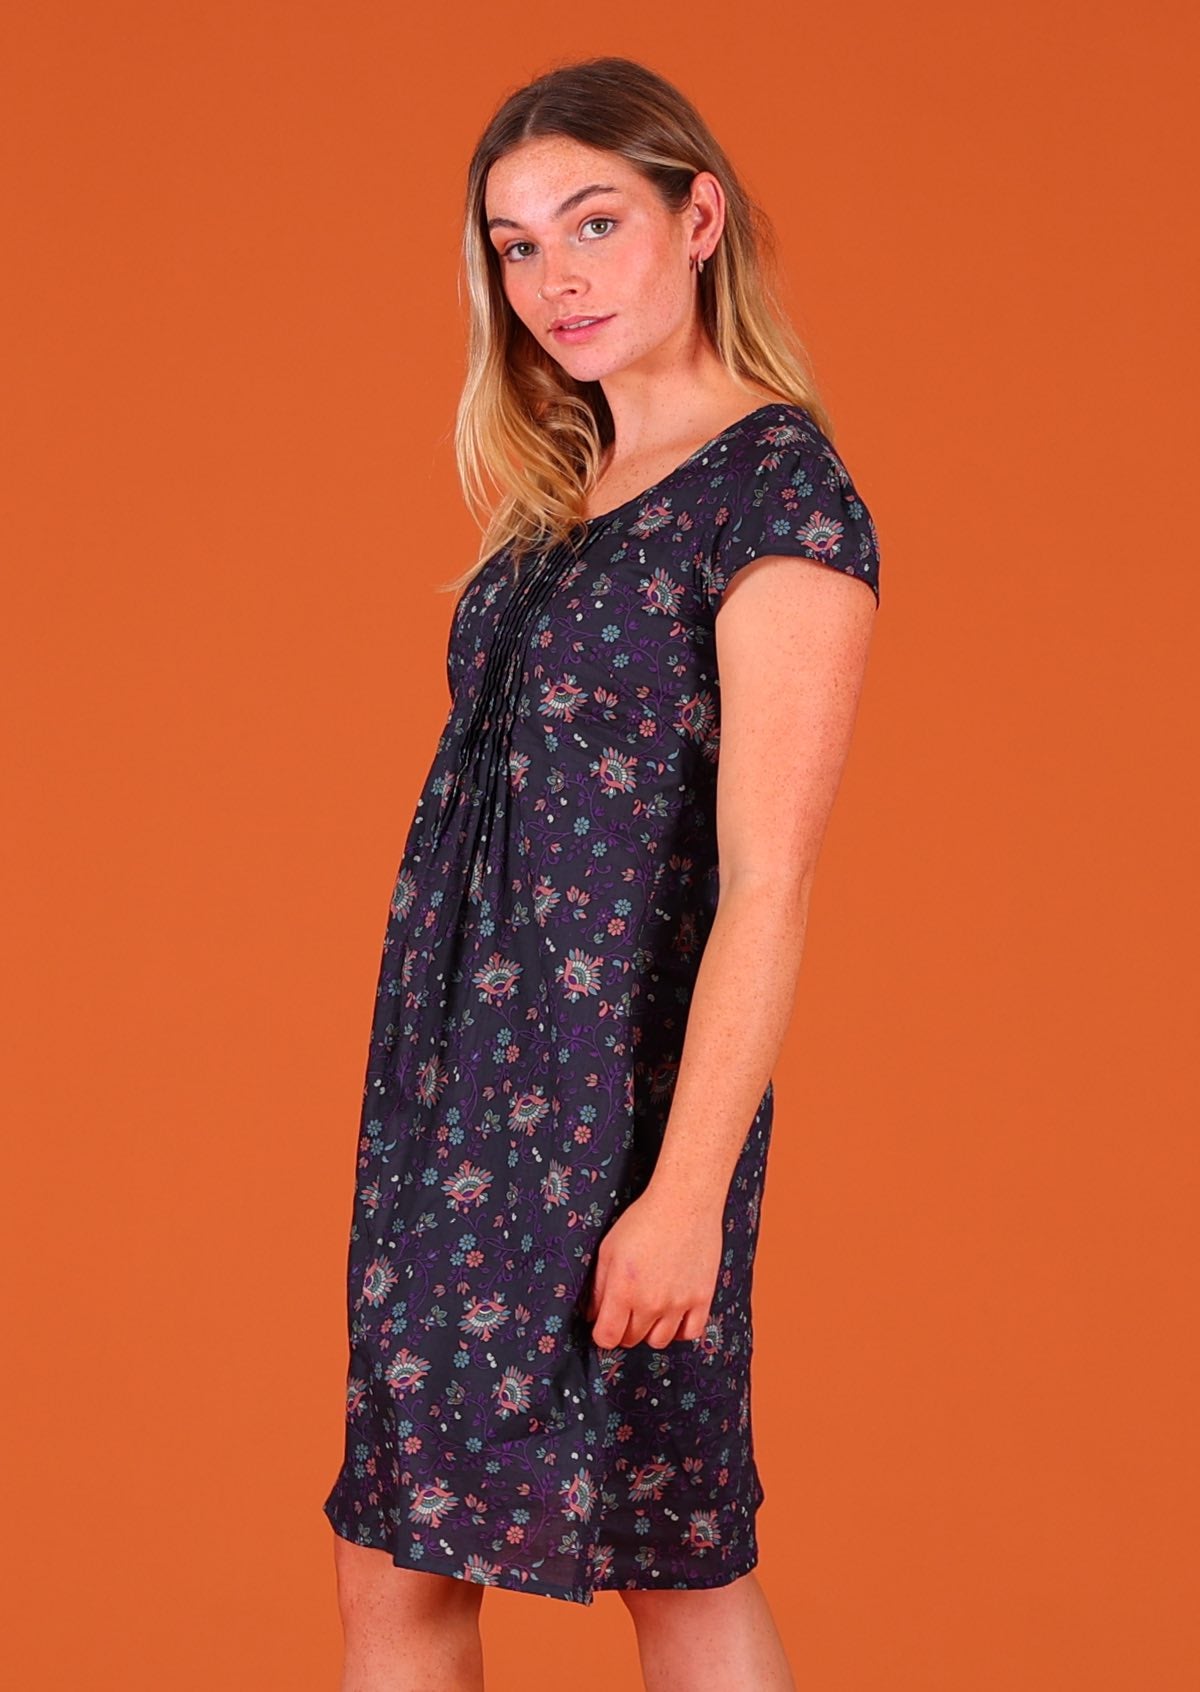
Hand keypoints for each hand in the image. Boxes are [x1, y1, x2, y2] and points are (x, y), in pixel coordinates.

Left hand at [584, 1185, 722, 1349]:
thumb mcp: (608, 1249)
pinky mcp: (702, 1298)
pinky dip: (679, 1331)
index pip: (607, 1337)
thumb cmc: (643, 1220)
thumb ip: (598, 1287)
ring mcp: (678, 1304)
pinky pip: (690, 1333)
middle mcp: (651, 1303)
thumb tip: (592, 1315)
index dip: (602, 1334)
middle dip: (624, 1329)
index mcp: (623, 1290)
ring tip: (649, 1312)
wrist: (684, 1203)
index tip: (603, 1325)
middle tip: (626, 1312)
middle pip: (632, 1339)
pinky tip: (673, 1316)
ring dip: (650, 1331)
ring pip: (659, 1341)